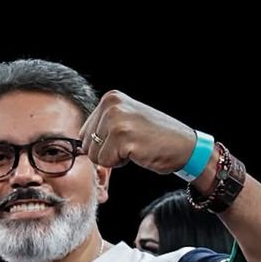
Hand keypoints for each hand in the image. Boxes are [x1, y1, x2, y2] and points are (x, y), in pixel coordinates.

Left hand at [80, 90, 202, 176]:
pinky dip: (121, 163)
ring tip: (134, 146)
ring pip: (94, 155)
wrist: (183, 145)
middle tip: (131, 143)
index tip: (124, 137)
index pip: (84, 133)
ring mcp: (117, 120)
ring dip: (113, 158)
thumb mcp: (124, 121)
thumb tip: (77, 144)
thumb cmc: (153, 137)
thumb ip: (101, 126)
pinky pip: (106, 162)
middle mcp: (111, 105)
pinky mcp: (123, 138)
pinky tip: (138, 151)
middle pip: (86, 145)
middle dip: (106, 151)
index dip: (102, 144)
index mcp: (110, 98)